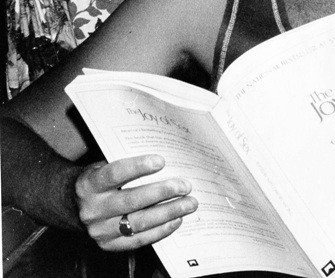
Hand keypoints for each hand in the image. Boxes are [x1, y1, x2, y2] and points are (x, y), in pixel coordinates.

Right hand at [75, 155, 197, 250]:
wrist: (77, 205)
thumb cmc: (101, 180)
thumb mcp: (106, 165)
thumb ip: (128, 162)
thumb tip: (167, 156)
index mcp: (89, 184)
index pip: (114, 174)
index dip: (138, 167)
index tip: (161, 161)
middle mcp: (93, 209)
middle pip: (132, 201)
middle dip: (163, 192)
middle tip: (185, 186)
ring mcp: (100, 229)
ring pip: (139, 222)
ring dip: (169, 212)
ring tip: (189, 204)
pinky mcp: (109, 244)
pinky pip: (139, 239)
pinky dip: (161, 230)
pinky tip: (176, 219)